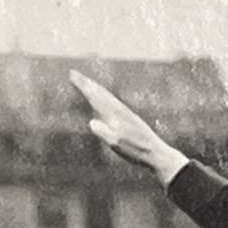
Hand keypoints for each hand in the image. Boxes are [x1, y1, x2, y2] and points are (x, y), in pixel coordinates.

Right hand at [69, 73, 185, 183]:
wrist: (156, 152)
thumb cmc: (136, 151)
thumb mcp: (118, 145)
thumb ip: (105, 133)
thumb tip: (91, 122)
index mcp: (114, 114)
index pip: (94, 96)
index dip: (83, 86)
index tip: (71, 75)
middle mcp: (119, 110)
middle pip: (100, 92)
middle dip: (86, 83)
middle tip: (73, 74)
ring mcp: (125, 113)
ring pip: (107, 96)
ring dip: (95, 87)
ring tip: (87, 82)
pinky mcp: (129, 118)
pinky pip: (112, 101)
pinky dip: (104, 96)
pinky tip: (105, 99)